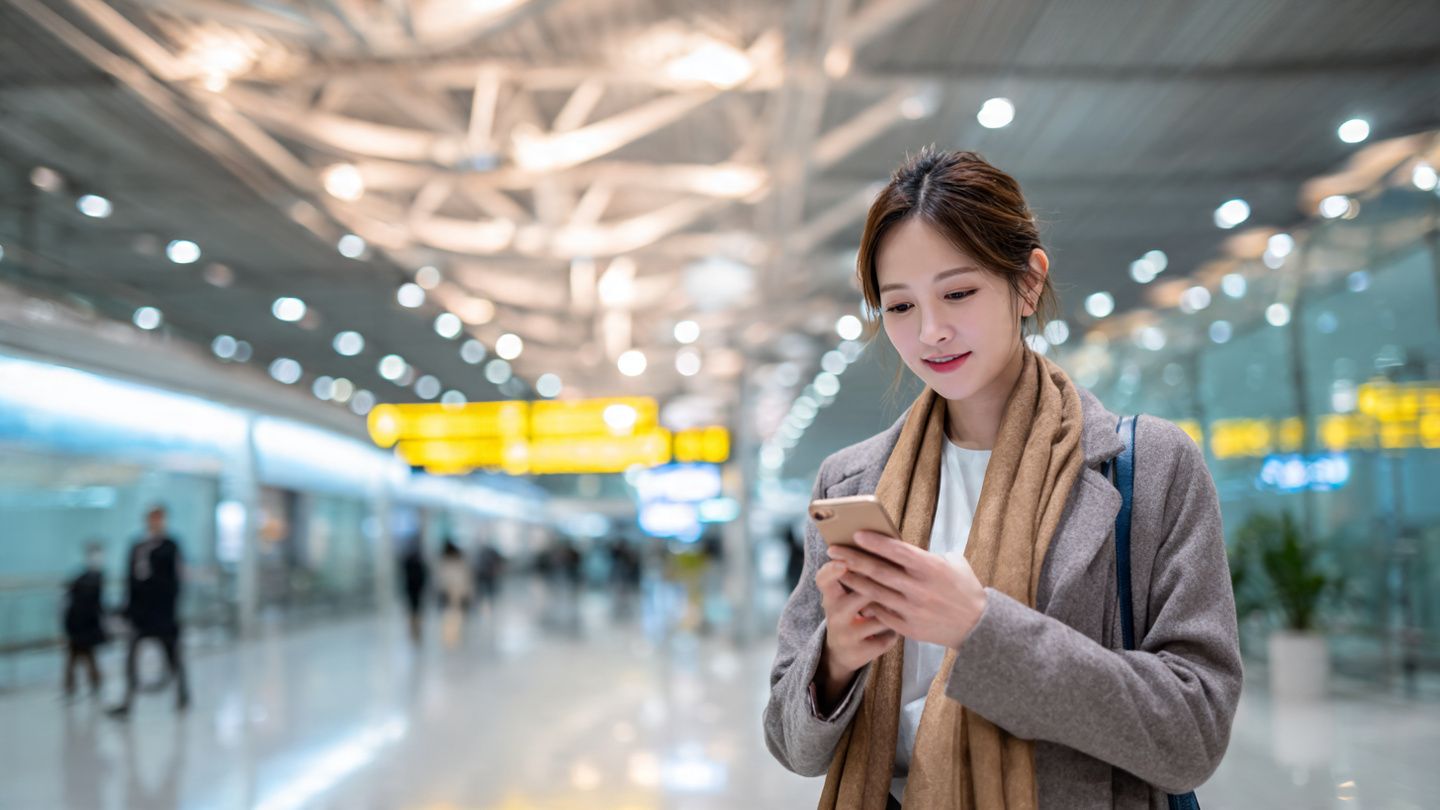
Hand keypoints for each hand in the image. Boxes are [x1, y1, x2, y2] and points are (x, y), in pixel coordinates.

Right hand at [815, 558, 899, 700]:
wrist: (844, 652)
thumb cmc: (853, 612)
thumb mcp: (846, 595)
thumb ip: (857, 575)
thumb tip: (880, 543)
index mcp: (831, 596)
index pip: (824, 579)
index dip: (832, 570)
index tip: (842, 562)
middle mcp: (834, 615)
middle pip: (860, 593)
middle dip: (881, 585)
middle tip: (896, 579)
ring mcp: (846, 635)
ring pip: (880, 614)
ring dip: (893, 609)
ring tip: (899, 606)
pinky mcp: (861, 652)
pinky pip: (888, 634)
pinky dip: (896, 629)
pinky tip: (897, 627)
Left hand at [826, 531, 987, 649]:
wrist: (978, 627)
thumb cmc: (964, 589)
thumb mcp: (953, 563)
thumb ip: (927, 554)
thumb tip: (900, 546)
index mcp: (931, 568)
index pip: (897, 550)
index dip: (875, 542)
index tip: (856, 534)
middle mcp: (919, 588)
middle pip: (879, 571)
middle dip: (853, 558)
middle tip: (833, 549)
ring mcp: (912, 609)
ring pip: (875, 592)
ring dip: (853, 580)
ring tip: (837, 569)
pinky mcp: (908, 627)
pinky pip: (881, 613)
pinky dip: (865, 603)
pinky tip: (852, 594)